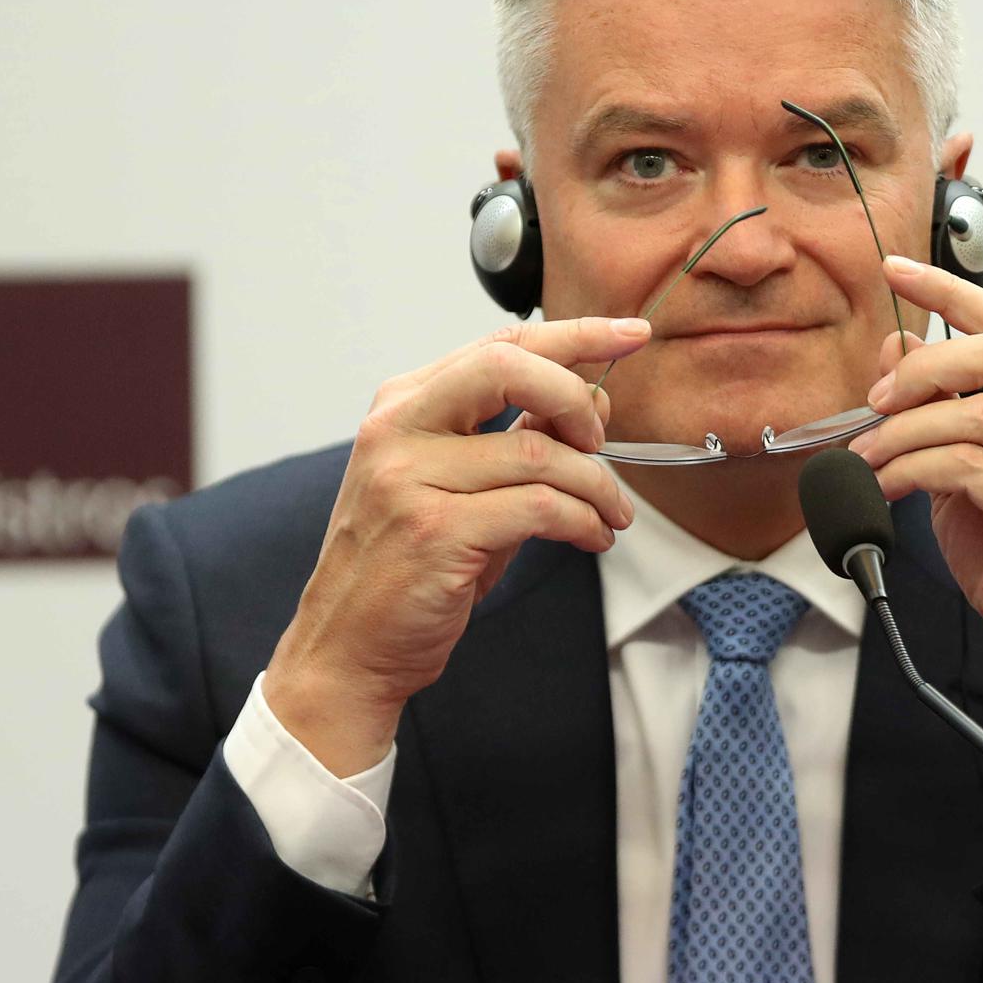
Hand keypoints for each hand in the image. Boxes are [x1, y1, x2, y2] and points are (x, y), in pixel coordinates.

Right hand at [264, 315, 649, 773]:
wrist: (349, 649)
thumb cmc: (412, 567)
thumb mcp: (465, 487)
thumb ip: (522, 437)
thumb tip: (596, 400)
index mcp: (405, 405)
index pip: (501, 345)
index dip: (577, 335)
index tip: (632, 334)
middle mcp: (398, 430)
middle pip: (510, 368)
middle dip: (578, 396)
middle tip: (604, 440)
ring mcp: (410, 479)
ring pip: (540, 452)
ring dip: (597, 485)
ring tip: (612, 514)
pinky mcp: (435, 532)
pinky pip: (541, 508)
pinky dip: (583, 520)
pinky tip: (593, 536)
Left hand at [849, 256, 982, 753]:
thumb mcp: (977, 486)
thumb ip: (944, 421)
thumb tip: (895, 354)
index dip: (953, 292)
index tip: (896, 269)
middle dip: (926, 363)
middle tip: (876, 396)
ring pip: (977, 412)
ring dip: (904, 431)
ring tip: (865, 458)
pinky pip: (968, 467)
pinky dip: (913, 469)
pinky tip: (885, 486)